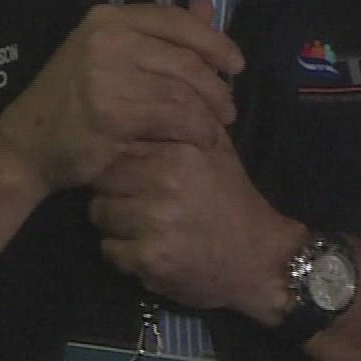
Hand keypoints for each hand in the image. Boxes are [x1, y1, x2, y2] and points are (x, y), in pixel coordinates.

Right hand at [0, 0, 243, 193]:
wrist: (26, 146)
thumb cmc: (72, 102)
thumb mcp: (109, 56)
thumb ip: (158, 35)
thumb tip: (208, 5)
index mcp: (107, 18)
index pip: (175, 19)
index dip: (214, 40)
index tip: (236, 62)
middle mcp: (107, 38)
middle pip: (185, 57)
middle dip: (216, 85)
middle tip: (229, 108)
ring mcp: (107, 75)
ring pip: (184, 90)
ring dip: (209, 113)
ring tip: (216, 129)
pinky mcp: (112, 113)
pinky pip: (174, 118)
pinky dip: (196, 131)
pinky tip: (201, 142)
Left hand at [89, 135, 306, 319]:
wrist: (259, 259)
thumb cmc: (232, 200)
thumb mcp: (215, 150)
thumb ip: (181, 124)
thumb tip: (141, 101)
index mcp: (178, 153)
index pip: (117, 151)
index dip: (120, 165)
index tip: (134, 176)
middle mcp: (165, 183)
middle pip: (102, 185)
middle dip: (114, 195)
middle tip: (139, 204)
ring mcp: (156, 223)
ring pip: (101, 218)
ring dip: (117, 225)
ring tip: (146, 228)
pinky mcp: (150, 259)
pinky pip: (110, 251)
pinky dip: (125, 255)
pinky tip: (150, 251)